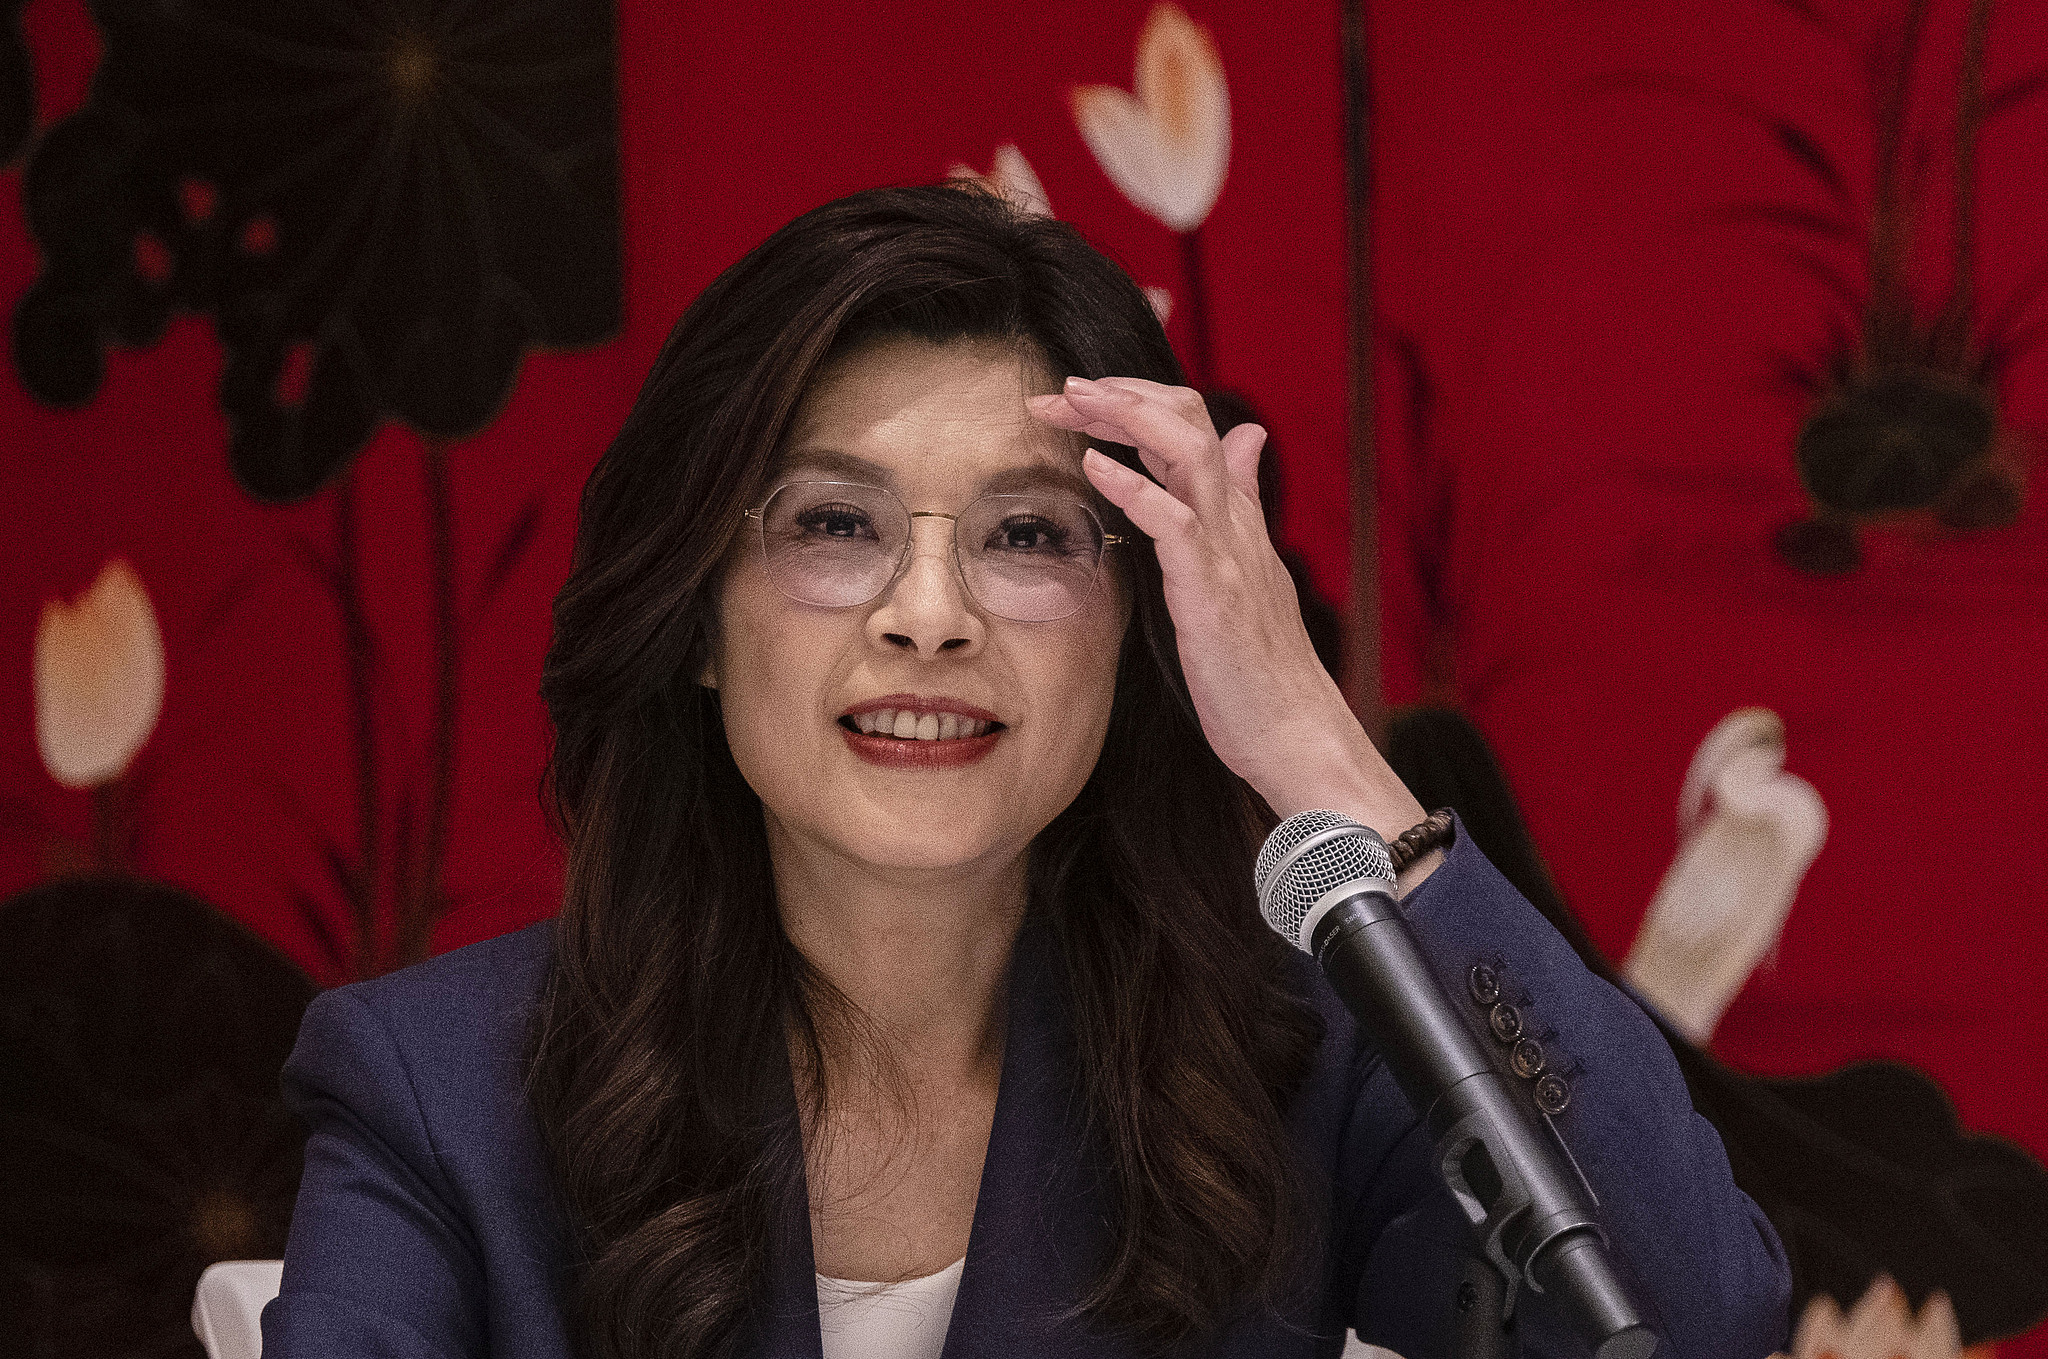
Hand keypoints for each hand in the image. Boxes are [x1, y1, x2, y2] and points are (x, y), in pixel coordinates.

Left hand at [1026, 376, 1426, 847]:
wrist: (1296, 734)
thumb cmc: (1261, 670)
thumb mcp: (1248, 572)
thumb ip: (1240, 503)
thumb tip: (1249, 438)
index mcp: (1237, 519)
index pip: (1194, 427)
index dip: (1137, 401)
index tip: (1080, 402)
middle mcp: (1235, 523)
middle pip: (1188, 421)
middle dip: (1121, 394)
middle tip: (1059, 391)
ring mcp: (1227, 553)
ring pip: (1187, 451)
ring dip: (1125, 416)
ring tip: (1072, 402)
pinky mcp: (1212, 591)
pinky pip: (1173, 522)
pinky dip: (1134, 486)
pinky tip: (1094, 467)